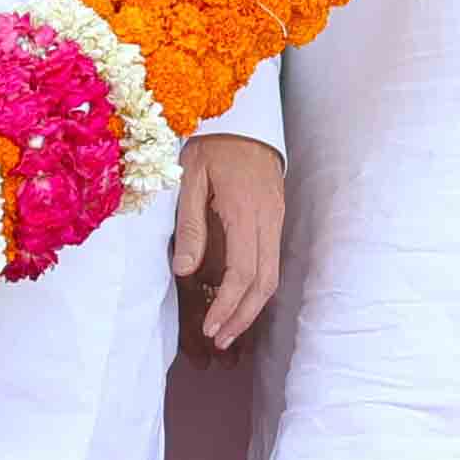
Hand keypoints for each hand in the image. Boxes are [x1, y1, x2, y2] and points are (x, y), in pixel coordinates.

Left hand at [169, 131, 284, 349]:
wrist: (244, 118)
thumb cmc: (211, 144)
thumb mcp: (190, 177)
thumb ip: (190, 223)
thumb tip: (184, 270)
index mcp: (245, 211)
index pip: (243, 271)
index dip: (228, 305)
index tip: (210, 328)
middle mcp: (268, 219)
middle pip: (265, 282)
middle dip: (243, 317)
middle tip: (220, 341)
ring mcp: (276, 218)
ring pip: (272, 275)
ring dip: (252, 307)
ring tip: (228, 330)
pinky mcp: (275, 217)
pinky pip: (271, 261)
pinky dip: (257, 287)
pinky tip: (239, 299)